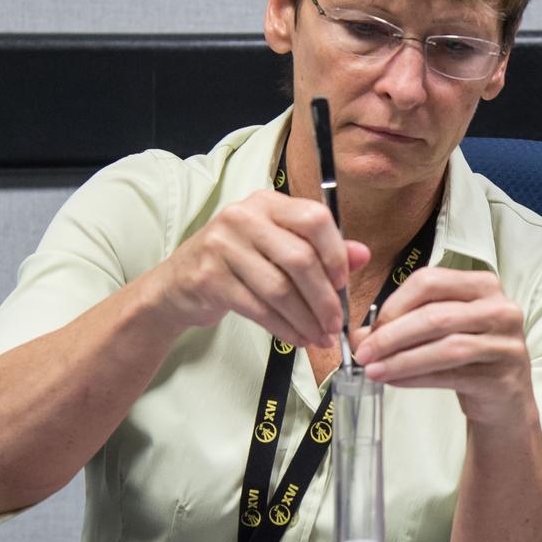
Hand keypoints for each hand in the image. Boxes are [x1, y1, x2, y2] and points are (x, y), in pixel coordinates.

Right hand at [153, 189, 369, 347]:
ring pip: (279, 288)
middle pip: (299, 259)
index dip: (335, 254)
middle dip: (323, 298)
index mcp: (267, 203)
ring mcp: (222, 246)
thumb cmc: (237, 262)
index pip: (314, 219)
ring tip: (319, 338)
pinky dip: (284, 328)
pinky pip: (258, 308)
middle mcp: (243, 217)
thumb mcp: (276, 246)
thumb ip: (320, 248)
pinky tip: (296, 339)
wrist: (178, 284)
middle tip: (335, 324)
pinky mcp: (209, 278)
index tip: (343, 283)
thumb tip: (363, 254)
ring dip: (306, 319)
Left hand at [352, 268, 534, 425]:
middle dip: (392, 336)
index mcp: (482, 285)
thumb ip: (401, 326)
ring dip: (401, 360)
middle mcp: (500, 308)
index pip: (430, 281)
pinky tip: (394, 381)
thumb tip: (357, 336)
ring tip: (374, 371)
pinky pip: (451, 375)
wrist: (504, 399)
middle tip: (363, 353)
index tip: (370, 328)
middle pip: (435, 316)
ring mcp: (505, 343)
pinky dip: (416, 378)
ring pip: (444, 347)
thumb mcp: (439, 332)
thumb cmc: (468, 357)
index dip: (394, 304)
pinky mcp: (502, 376)